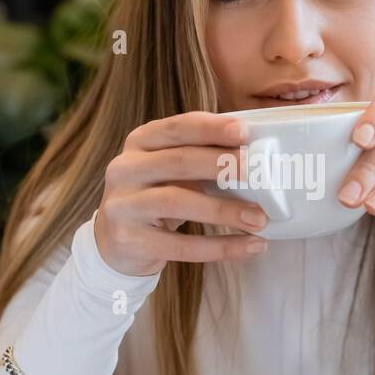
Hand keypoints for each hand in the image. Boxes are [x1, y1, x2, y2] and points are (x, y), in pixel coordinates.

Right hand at [94, 111, 268, 275]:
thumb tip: (255, 159)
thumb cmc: (156, 197)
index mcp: (139, 142)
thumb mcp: (170, 171)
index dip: (210, 128)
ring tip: (259, 219)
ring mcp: (123, 205)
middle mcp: (125, 169)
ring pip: (176, 202)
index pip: (176, 128)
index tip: (244, 132)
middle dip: (221, 164)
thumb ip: (201, 158)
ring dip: (223, 210)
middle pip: (177, 161)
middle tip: (258, 172)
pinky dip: (219, 247)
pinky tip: (249, 246)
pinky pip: (180, 245)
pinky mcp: (130, 240)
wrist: (115, 243)